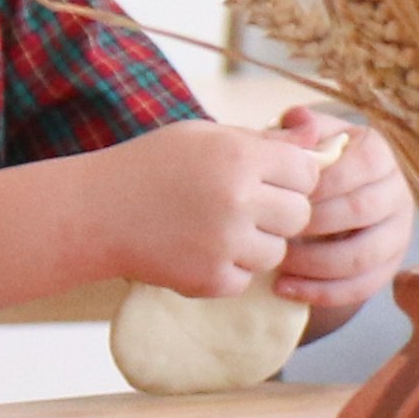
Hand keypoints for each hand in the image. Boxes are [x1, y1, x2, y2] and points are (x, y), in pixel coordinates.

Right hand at [92, 120, 328, 296]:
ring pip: (277, 251)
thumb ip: (265, 140)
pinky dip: (228, 269)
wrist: (96, 212)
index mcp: (240, 156)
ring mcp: (225, 244)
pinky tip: (197, 248)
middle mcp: (238, 200)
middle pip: (299, 215)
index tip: (267, 178)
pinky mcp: (210, 280)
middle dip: (279, 212)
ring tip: (216, 227)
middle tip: (244, 206)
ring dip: (256, 243)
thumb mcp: (205, 137)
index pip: (306, 172)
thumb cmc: (152, 166)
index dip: (291, 176)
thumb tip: (321, 138)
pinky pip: (246, 279)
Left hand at [266, 112, 415, 310]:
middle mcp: (398, 192)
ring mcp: (398, 233)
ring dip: (314, 264)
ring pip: (362, 256)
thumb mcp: (302, 142)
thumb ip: (296, 129)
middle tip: (273, 231)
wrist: (324, 203)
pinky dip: (321, 292)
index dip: (319, 184)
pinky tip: (286, 288)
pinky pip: (361, 287)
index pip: (360, 165)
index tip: (282, 195)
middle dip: (312, 225)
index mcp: (379, 154)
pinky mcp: (388, 268)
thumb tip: (300, 120)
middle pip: (360, 211)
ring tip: (278, 264)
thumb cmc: (308, 168)